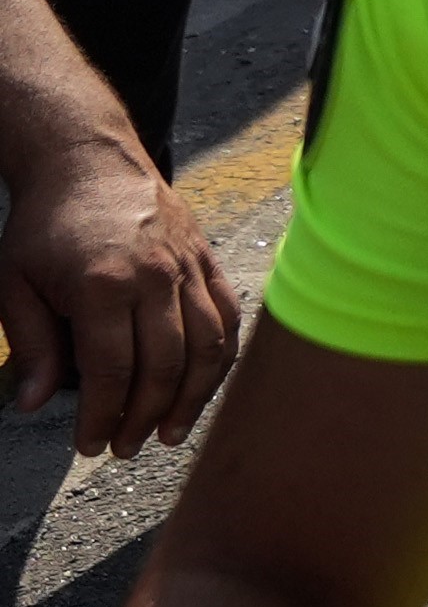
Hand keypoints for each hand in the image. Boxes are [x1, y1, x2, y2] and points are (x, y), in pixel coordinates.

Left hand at [0, 132, 239, 457]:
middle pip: (164, 365)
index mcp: (101, 284)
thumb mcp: (13, 284)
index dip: (103, 416)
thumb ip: (30, 345)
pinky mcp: (207, 258)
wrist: (88, 158)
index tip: (89, 445)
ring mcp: (188, 265)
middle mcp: (154, 276)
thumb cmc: (45, 225)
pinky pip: (227, 315)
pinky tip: (203, 385)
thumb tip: (33, 405)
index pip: (112, 370)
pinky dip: (220, 357)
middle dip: (145, 417)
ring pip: (207, 345)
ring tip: (169, 432)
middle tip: (126, 448)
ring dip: (191, 397)